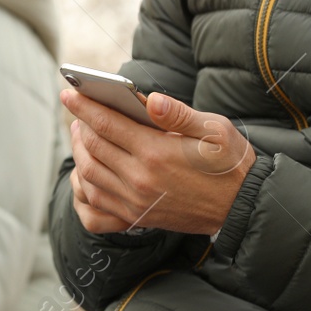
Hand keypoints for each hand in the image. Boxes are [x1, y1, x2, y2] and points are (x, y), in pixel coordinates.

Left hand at [62, 87, 255, 236]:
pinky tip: (86, 172)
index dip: (84, 106)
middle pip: (93, 148)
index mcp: (157, 152)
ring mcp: (136, 202)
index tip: (69, 92)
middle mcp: (141, 179)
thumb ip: (179, 114)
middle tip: (77, 111)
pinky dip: (84, 186)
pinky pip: (96, 204)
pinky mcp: (138, 217)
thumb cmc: (230, 163)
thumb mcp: (215, 130)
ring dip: (79, 153)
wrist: (242, 208)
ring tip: (81, 135)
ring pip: (89, 175)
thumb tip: (151, 100)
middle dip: (80, 125)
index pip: (107, 124)